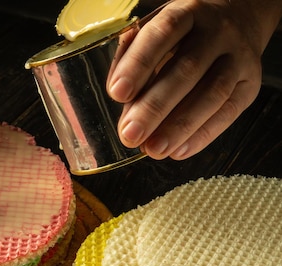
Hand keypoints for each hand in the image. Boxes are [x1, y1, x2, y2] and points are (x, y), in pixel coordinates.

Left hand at [107, 0, 281, 159]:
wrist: (239, 19)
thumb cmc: (184, 33)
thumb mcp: (157, 31)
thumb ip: (134, 57)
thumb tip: (118, 95)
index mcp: (187, 13)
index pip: (162, 34)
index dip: (139, 64)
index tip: (116, 94)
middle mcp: (217, 32)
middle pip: (187, 69)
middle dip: (155, 106)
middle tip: (131, 134)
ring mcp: (238, 58)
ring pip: (212, 93)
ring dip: (180, 126)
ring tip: (153, 149)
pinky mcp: (250, 84)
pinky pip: (229, 112)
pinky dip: (203, 135)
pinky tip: (178, 150)